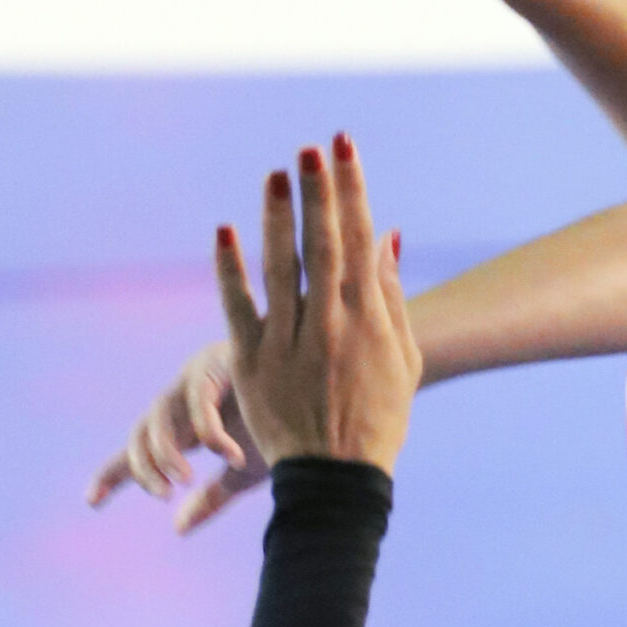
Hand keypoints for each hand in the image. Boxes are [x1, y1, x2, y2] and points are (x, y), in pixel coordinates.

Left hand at [86, 338, 269, 533]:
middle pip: (139, 435)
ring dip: (164, 454)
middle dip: (141, 468)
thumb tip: (178, 529)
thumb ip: (211, 497)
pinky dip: (212, 435)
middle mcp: (182, 401)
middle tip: (162, 495)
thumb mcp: (244, 471)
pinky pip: (199, 405)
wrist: (320, 387)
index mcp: (184, 425)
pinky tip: (231, 456)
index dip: (113, 475)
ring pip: (158, 418)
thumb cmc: (286, 424)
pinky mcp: (218, 364)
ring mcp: (196, 380)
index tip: (91, 502)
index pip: (138, 452)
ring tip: (181, 482)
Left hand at [213, 133, 418, 471]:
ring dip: (277, 218)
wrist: (337, 478)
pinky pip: (238, 307)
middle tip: (309, 148)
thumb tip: (386, 232)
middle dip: (318, 193)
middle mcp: (331, 324)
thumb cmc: (377, 416)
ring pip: (281, 268)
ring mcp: (289, 343)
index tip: (343, 147)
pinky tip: (224, 230)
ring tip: (275, 174)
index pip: (360, 238)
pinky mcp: (252, 363)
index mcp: (368, 318)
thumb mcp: (401, 356)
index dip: (352, 189)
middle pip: (324, 245)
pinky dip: (229, 269)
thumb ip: (390, 293)